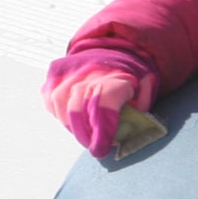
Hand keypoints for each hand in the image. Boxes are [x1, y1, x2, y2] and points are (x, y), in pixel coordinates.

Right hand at [42, 48, 157, 156]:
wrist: (115, 48)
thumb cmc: (132, 76)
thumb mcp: (146, 90)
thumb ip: (140, 110)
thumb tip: (126, 132)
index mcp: (118, 77)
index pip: (104, 106)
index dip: (101, 131)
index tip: (100, 149)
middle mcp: (90, 72)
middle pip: (79, 109)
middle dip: (84, 134)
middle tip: (92, 146)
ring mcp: (70, 71)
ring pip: (61, 105)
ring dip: (70, 125)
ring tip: (83, 133)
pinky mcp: (55, 73)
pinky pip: (51, 100)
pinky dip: (60, 113)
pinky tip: (72, 119)